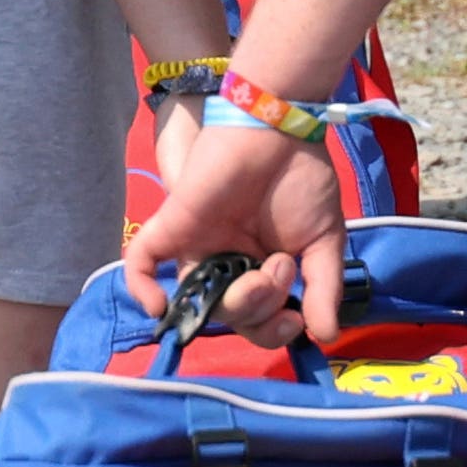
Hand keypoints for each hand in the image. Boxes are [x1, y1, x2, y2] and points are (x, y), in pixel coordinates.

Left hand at [122, 97, 351, 339]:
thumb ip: (323, 289)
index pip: (255, 322)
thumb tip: (325, 336)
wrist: (281, 129)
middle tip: (282, 270)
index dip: (272, 331)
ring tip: (267, 269)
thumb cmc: (303, 179)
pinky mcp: (173, 225)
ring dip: (239, 302)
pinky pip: (141, 264)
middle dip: (261, 308)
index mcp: (258, 269)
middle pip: (229, 316)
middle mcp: (225, 263)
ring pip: (199, 300)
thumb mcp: (325, 242)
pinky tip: (159, 306)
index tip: (296, 321)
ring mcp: (197, 245)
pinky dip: (142, 288)